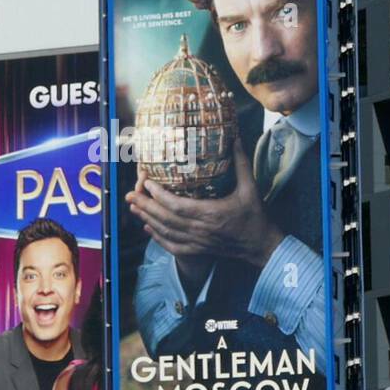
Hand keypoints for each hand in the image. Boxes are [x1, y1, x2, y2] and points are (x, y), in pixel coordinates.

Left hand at [125, 138, 283, 268]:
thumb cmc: (255, 216)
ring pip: (166, 232)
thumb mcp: (251, 188)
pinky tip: (147, 228)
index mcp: (211, 214)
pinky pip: (173, 246)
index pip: (177, 206)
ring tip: (132, 207)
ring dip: (147, 219)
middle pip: (165, 219)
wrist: (260, 245)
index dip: (159, 195)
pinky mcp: (198, 250)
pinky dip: (157, 237)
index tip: (147, 182)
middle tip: (128, 194)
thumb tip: (235, 139)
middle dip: (145, 206)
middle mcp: (200, 230)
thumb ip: (241, 163)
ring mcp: (197, 242)